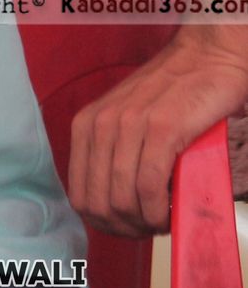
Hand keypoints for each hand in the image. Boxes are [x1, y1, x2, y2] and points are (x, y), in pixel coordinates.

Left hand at [68, 26, 247, 235]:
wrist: (208, 58)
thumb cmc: (174, 94)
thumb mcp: (130, 122)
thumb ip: (116, 154)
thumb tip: (118, 206)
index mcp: (87, 126)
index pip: (79, 195)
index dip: (103, 222)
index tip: (129, 228)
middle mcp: (100, 125)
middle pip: (98, 203)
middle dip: (125, 228)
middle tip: (150, 229)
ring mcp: (129, 126)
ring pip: (122, 198)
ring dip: (145, 222)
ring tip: (165, 220)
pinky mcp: (162, 128)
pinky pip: (149, 184)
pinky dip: (159, 209)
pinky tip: (171, 212)